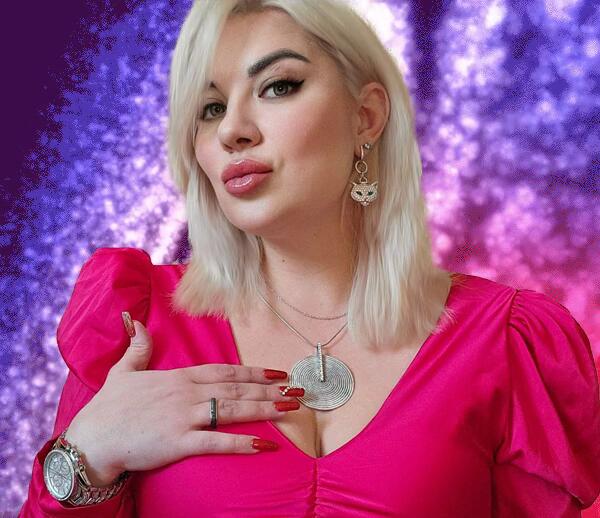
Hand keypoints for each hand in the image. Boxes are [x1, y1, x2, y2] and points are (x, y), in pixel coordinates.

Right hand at [64, 320, 301, 485]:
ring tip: (291, 408)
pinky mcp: (179, 441)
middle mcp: (187, 393)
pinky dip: (242, 442)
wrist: (90, 440)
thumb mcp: (123, 370)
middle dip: (270, 389)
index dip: (253, 372)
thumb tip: (137, 322)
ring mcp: (184, 416)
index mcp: (179, 377)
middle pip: (236, 389)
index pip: (225, 371)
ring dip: (265, 408)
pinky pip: (216, 441)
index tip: (277, 373)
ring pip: (233, 409)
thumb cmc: (108, 408)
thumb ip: (137, 347)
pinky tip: (265, 443)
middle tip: (299, 391)